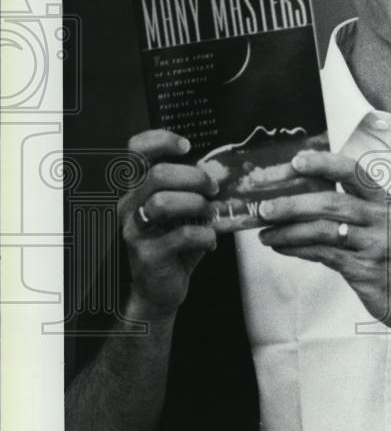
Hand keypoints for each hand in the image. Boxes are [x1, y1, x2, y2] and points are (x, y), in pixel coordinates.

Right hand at [119, 129, 218, 318]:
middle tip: (212, 189)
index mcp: (137, 189)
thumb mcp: (183, 214)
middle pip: (156, 174)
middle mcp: (129, 205)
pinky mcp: (147, 255)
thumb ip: (195, 191)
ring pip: (163, 203)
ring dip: (196, 205)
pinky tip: (210, 242)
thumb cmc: (173, 246)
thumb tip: (221, 172)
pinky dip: (204, 236)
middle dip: (193, 177)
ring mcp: (134, 230)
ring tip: (209, 214)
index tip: (187, 146)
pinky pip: (181, 236)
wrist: (159, 289)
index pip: (135, 151)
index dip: (160, 140)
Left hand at [257, 149, 390, 339]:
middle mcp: (381, 218)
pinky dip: (297, 249)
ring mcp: (374, 244)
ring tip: (264, 233)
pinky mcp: (365, 270)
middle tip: (264, 208)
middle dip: (292, 204)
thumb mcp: (377, 226)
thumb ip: (346, 210)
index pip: (353, 172)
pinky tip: (281, 247)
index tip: (296, 160)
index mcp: (382, 201)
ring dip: (288, 230)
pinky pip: (324, 254)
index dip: (324, 163)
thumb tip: (297, 197)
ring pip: (324, 230)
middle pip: (331, 202)